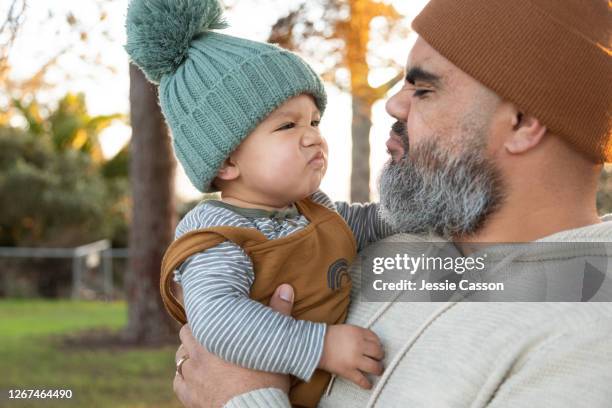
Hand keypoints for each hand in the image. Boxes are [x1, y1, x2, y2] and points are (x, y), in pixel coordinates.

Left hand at [172, 284, 294, 407]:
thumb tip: (285, 287)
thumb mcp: (273, 342)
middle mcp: (197, 352)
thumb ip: (278, 312)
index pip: (198, 315)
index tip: (213, 316)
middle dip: (196, 334)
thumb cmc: (266, 376)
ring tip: (203, 357)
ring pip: (180, 357)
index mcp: (213, 334)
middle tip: (211, 337)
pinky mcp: (189, 396)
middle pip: (186, 334)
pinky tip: (194, 379)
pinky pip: (178, 383)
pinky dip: (184, 380)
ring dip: (189, 355)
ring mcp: (191, 375)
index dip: (206, 315)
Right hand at [318, 324, 384, 388]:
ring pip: (374, 367)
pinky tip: (368, 384)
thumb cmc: (327, 337)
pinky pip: (362, 380)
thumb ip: (358, 334)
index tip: (377, 348)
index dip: (378, 344)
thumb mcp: (346, 329)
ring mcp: (354, 359)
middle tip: (378, 359)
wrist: (314, 345)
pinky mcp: (348, 371)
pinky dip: (367, 384)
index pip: (376, 339)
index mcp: (358, 333)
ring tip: (377, 370)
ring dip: (378, 370)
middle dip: (379, 357)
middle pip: (378, 352)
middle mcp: (359, 345)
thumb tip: (368, 343)